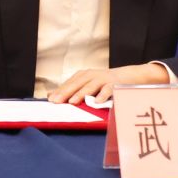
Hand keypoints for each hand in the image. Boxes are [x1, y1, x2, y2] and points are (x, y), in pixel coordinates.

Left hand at [48, 62, 168, 104]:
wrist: (128, 76)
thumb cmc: (103, 83)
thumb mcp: (86, 84)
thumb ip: (70, 89)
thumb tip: (49, 95)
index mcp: (83, 75)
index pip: (69, 83)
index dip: (59, 91)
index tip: (50, 100)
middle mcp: (92, 75)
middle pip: (76, 84)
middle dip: (65, 92)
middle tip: (56, 101)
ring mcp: (103, 78)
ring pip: (90, 86)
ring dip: (81, 93)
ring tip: (73, 101)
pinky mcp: (114, 84)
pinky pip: (108, 90)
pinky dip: (102, 96)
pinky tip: (97, 102)